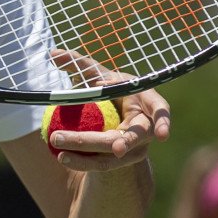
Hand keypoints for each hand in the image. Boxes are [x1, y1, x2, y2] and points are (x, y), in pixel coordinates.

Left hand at [47, 51, 170, 171]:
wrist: (114, 114)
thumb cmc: (109, 89)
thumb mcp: (98, 75)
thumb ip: (79, 64)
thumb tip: (54, 53)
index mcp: (147, 102)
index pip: (160, 110)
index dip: (164, 122)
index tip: (162, 135)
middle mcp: (145, 129)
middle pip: (130, 138)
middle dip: (113, 143)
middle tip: (101, 145)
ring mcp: (135, 148)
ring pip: (113, 156)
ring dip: (87, 156)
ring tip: (62, 154)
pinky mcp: (120, 162)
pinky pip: (101, 164)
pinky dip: (81, 161)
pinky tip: (63, 158)